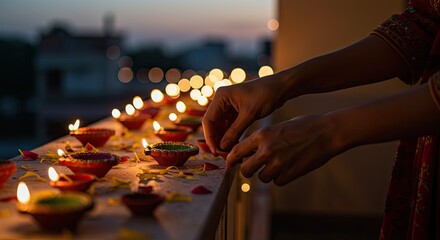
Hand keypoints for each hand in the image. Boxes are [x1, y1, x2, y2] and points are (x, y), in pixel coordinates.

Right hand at [202, 75, 285, 152]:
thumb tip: (222, 147)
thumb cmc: (265, 95)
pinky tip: (234, 145)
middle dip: (217, 139)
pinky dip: (231, 135)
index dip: (210, 137)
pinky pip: (230, 125)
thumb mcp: (249, 114)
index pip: (209, 120)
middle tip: (222, 155)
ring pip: (221, 126)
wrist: (280, 87)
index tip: (215, 151)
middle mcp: (222, 100)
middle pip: (213, 124)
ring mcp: (229, 106)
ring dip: (224, 139)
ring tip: (228, 152)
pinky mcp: (236, 111)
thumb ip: (235, 131)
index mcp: (221, 97)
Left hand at [227, 114, 344, 185]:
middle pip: (246, 170)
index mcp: (262, 135)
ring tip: (279, 162)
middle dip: (248, 171)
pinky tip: (290, 166)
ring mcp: (279, 163)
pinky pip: (278, 181)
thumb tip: (249, 152)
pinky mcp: (290, 173)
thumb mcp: (278, 127)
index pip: (237, 151)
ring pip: (262, 178)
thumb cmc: (304, 126)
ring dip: (268, 174)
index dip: (231, 159)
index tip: (230, 163)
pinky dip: (282, 177)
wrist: (326, 132)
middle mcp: (267, 150)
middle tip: (253, 168)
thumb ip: (262, 139)